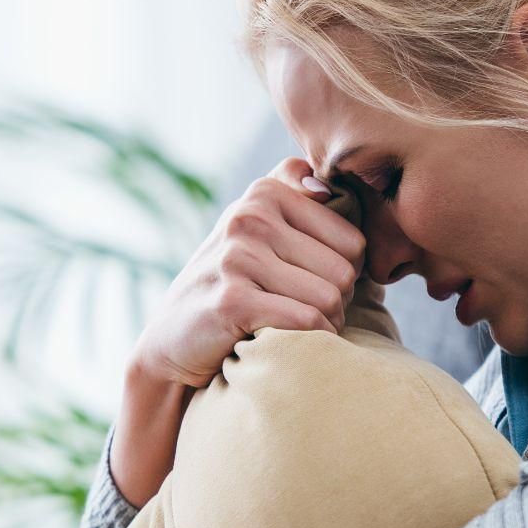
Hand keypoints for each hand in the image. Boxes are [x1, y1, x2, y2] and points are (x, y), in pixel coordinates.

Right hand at [130, 157, 367, 389]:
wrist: (174, 337)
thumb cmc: (231, 282)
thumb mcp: (255, 227)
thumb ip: (291, 192)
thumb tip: (327, 186)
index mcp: (265, 193)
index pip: (353, 241)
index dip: (346, 273)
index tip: (317, 285)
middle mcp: (250, 216)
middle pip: (344, 271)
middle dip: (338, 302)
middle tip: (309, 311)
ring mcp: (238, 257)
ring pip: (329, 298)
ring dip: (326, 324)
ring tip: (301, 326)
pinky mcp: (232, 299)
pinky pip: (307, 320)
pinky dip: (311, 338)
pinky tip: (293, 340)